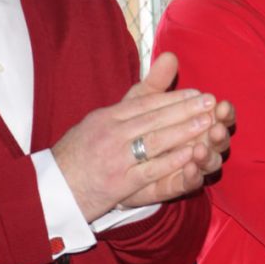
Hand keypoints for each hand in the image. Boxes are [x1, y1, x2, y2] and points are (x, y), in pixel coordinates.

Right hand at [52, 53, 231, 221]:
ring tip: (208, 123)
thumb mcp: (99, 121)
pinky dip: (171, 162)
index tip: (198, 94)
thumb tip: (152, 75)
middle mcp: (110, 133)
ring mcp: (114, 158)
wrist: (53, 188)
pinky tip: (191, 154)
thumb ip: (130, 102)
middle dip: (185, 109)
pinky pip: (149, 170)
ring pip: (154, 141)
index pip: (145, 103)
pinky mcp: (119, 183)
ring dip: (184, 131)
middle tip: (211, 103)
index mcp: (107, 117)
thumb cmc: (80, 153)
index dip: (174, 98)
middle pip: (153, 118)